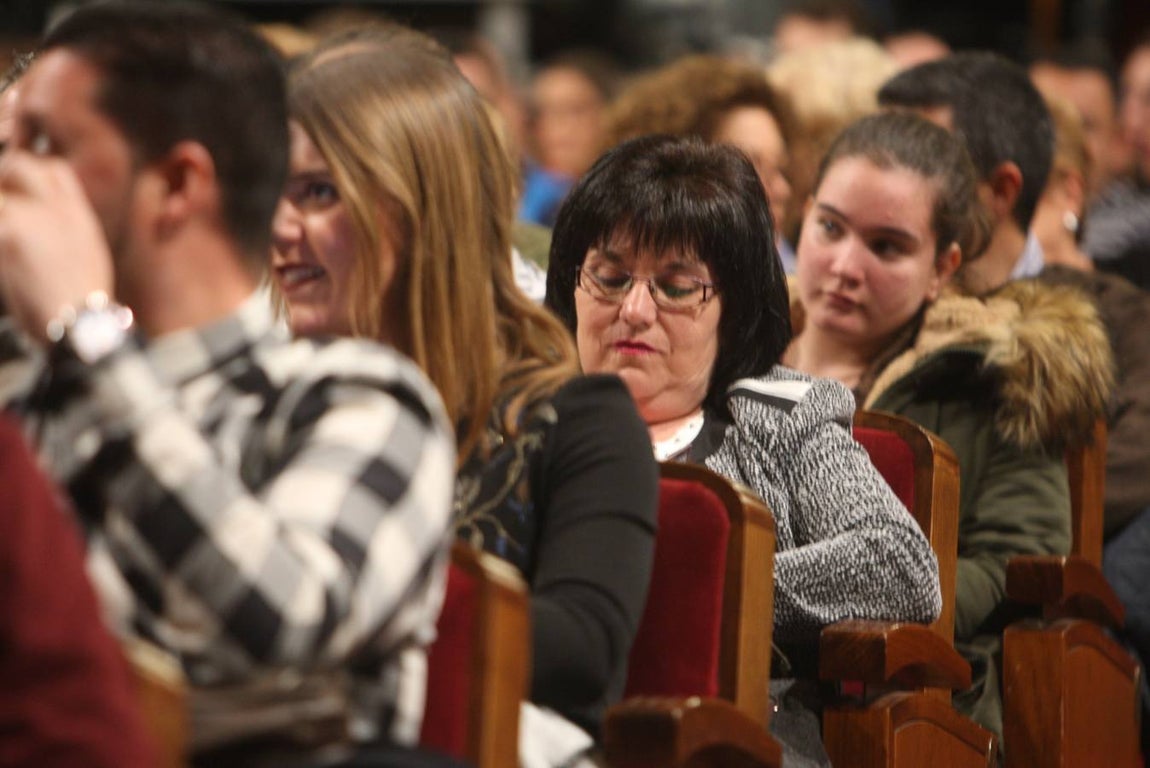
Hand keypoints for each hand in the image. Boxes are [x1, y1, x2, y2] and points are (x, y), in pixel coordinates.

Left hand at [0, 149, 113, 341]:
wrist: (83, 324)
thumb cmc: (83, 305)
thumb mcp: (88, 256)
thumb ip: (65, 229)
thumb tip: (40, 223)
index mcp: (78, 214)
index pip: (53, 170)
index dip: (30, 172)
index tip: (14, 186)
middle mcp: (57, 208)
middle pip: (19, 166)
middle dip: (3, 177)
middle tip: (1, 207)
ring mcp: (31, 217)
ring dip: (0, 214)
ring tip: (5, 235)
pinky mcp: (9, 235)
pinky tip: (2, 253)